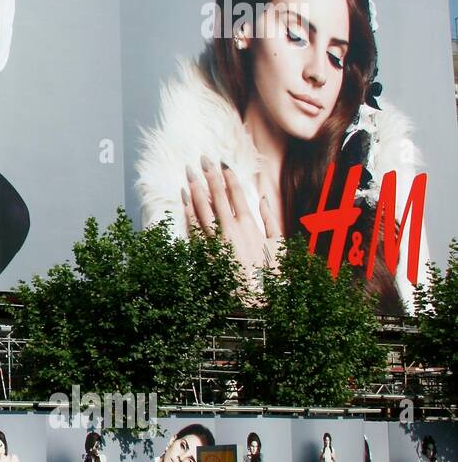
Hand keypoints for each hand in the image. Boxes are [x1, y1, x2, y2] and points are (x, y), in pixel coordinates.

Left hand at [183, 156, 279, 282]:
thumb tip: (262, 199)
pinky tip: (184, 198)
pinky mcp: (204, 251)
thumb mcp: (278, 246)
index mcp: (250, 225)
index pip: (237, 194)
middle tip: (202, 158)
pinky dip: (188, 211)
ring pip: (202, 208)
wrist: (253, 302)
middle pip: (217, 196)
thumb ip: (270, 220)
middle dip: (209, 175)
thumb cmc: (270, 275)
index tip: (221, 163)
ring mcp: (215, 240)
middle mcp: (231, 230)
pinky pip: (193, 227)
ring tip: (189, 171)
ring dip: (195, 188)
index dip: (228, 177)